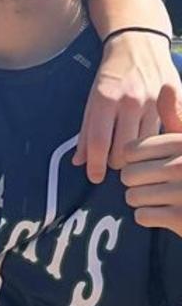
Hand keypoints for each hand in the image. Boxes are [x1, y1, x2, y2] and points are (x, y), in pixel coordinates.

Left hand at [76, 31, 178, 182]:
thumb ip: (86, 131)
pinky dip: (158, 143)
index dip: (96, 165)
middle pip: (124, 149)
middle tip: (113, 161)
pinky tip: (153, 145)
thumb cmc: (112, 75)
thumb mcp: (92, 99)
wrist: (137, 44)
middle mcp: (130, 100)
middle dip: (116, 162)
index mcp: (104, 99)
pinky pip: (167, 132)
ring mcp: (153, 101)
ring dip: (137, 156)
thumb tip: (79, 161)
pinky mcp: (173, 99)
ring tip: (130, 152)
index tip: (94, 176)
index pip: (99, 142)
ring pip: (146, 146)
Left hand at [122, 84, 181, 236]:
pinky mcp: (181, 219)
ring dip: (143, 201)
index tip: (149, 165)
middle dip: (136, 183)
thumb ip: (176, 116)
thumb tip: (165, 86)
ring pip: (132, 196)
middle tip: (156, 186)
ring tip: (163, 199)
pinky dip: (150, 217)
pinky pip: (142, 216)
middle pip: (128, 174)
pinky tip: (167, 214)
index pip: (130, 150)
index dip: (134, 161)